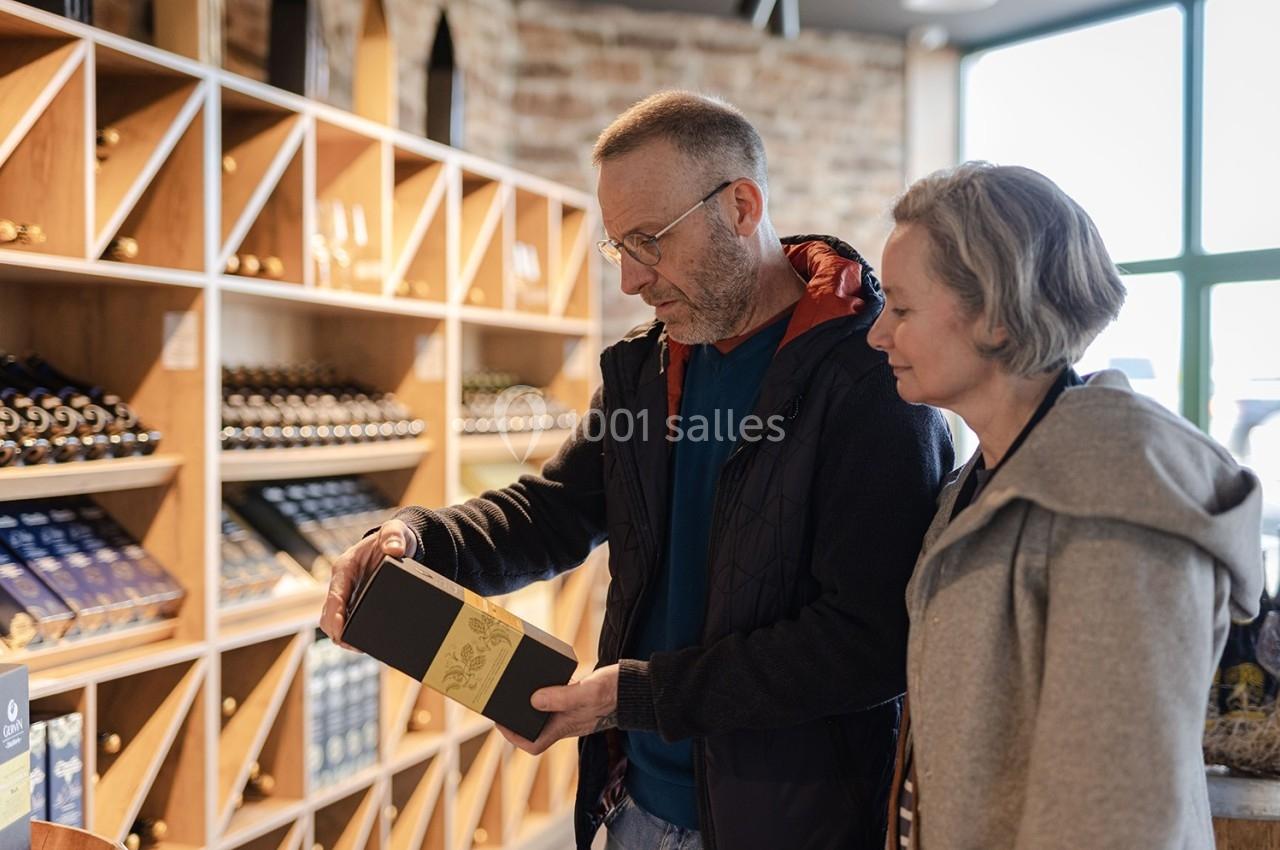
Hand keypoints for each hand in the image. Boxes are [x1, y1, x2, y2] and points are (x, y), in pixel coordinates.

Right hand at [319, 518, 416, 647]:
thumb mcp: (396, 531)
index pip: (334, 594)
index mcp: (345, 567)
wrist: (399, 542)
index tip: (340, 630)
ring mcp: (348, 594)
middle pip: (329, 614)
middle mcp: (342, 583)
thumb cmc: (394, 537)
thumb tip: (394, 550)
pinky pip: (348, 621)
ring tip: (360, 648)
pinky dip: (352, 633)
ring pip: (335, 621)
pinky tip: (365, 643)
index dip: (335, 614)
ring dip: (343, 636)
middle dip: (337, 631)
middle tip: (354, 646)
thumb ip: (394, 536)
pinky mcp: (357, 602)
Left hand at [497, 664, 618, 755]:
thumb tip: (533, 700)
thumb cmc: (615, 691)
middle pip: (535, 729)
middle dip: (517, 719)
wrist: (639, 687)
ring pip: (545, 713)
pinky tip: (543, 676)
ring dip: (529, 704)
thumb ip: (561, 697)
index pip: (534, 745)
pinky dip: (546, 691)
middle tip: (503, 700)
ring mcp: (574, 712)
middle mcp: (568, 722)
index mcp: (566, 726)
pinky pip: (556, 699)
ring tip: (515, 687)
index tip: (500, 721)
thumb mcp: (587, 692)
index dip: (514, 737)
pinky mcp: (580, 699)